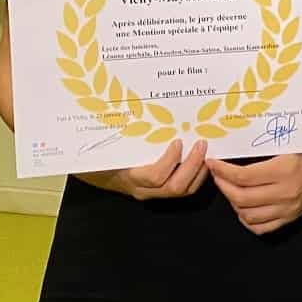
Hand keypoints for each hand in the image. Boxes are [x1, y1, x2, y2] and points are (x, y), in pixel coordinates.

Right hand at [78, 138, 208, 199]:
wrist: (95, 172)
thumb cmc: (102, 155)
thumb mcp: (111, 144)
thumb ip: (128, 134)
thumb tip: (141, 108)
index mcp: (128, 176)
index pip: (155, 176)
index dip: (170, 160)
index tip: (178, 141)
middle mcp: (142, 189)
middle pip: (174, 187)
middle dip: (193, 165)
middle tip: (201, 144)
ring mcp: (152, 193)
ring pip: (182, 191)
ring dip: (198, 171)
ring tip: (206, 152)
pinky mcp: (160, 192)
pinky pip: (183, 188)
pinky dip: (196, 175)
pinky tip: (201, 160)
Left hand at [206, 145, 301, 234]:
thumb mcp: (293, 140)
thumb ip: (265, 146)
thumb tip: (235, 148)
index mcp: (285, 170)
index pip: (242, 176)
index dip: (222, 170)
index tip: (213, 162)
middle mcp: (286, 192)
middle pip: (240, 197)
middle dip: (223, 185)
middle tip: (217, 174)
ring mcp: (289, 208)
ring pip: (247, 214)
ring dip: (233, 202)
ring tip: (230, 188)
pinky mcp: (292, 216)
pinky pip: (262, 227)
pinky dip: (247, 219)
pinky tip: (244, 205)